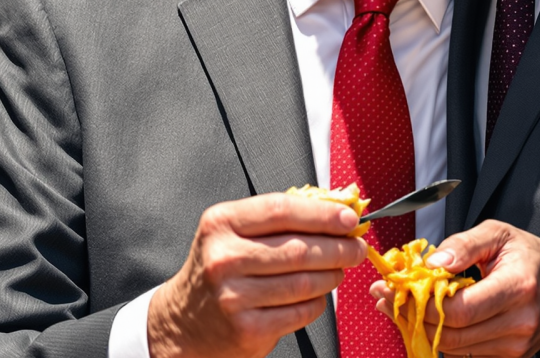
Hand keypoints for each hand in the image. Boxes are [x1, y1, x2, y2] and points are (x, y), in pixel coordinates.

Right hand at [149, 193, 366, 357]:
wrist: (182, 320)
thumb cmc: (218, 265)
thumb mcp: (234, 230)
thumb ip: (277, 217)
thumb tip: (334, 209)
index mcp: (222, 223)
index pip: (282, 211)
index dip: (322, 213)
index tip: (349, 217)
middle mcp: (225, 258)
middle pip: (298, 249)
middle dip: (337, 247)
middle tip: (356, 246)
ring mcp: (234, 297)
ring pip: (303, 283)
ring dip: (332, 275)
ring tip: (341, 268)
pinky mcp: (246, 330)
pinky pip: (298, 312)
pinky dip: (317, 302)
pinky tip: (319, 294)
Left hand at [370, 221, 539, 357]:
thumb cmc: (530, 256)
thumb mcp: (500, 234)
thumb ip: (465, 244)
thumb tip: (432, 263)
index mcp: (516, 287)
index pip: (459, 309)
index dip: (421, 300)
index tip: (396, 285)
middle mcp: (518, 323)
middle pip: (452, 334)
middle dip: (412, 316)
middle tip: (384, 296)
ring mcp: (514, 347)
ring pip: (454, 348)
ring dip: (420, 329)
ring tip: (397, 305)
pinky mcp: (508, 357)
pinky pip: (465, 354)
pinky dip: (440, 337)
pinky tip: (423, 318)